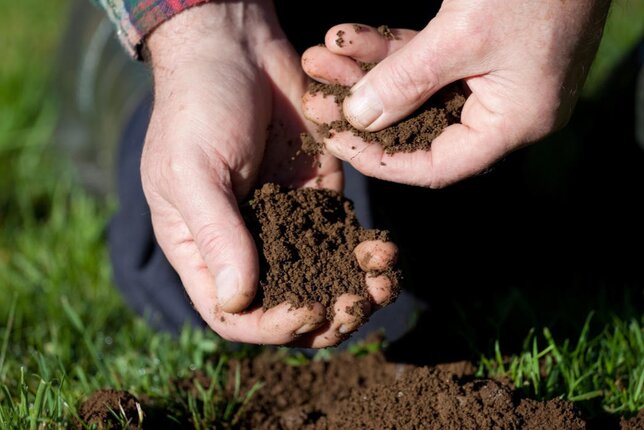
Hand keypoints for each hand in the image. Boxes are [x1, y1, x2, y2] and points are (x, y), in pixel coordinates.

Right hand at [141, 2, 396, 346]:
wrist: (235, 47)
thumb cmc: (197, 106)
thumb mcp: (193, 171)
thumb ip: (217, 235)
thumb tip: (239, 300)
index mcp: (200, 247)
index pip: (232, 314)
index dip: (270, 326)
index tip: (306, 310)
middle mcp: (244, 242)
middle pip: (284, 303)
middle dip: (324, 315)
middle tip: (356, 307)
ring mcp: (283, 220)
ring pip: (320, 276)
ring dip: (354, 289)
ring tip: (383, 283)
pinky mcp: (317, 194)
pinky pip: (343, 235)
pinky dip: (365, 251)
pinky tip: (385, 249)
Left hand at [302, 0, 610, 186]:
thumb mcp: (462, 34)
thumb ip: (406, 79)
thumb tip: (357, 117)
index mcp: (514, 123)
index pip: (437, 165)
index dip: (381, 159)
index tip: (336, 140)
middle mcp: (503, 109)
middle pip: (418, 124)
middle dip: (362, 107)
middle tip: (316, 95)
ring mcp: (492, 78)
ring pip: (416, 88)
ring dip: (367, 71)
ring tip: (321, 56)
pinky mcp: (481, 49)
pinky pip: (426, 58)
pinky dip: (388, 49)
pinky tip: (347, 37)